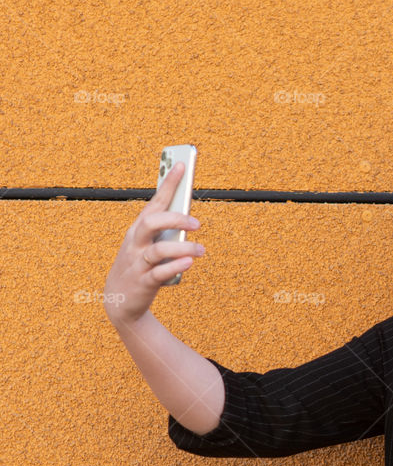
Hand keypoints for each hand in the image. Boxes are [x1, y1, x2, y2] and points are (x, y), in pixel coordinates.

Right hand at [103, 161, 205, 323]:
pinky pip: (160, 274)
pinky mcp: (143, 283)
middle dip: (175, 219)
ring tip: (201, 250)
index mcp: (138, 230)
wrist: (119, 300)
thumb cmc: (139, 266)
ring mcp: (138, 263)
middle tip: (197, 223)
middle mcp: (136, 243)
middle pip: (152, 222)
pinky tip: (189, 263)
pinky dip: (175, 268)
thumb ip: (165, 232)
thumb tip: (189, 219)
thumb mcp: (148, 245)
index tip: (182, 165)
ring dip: (183, 248)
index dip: (167, 184)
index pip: (154, 203)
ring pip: (158, 250)